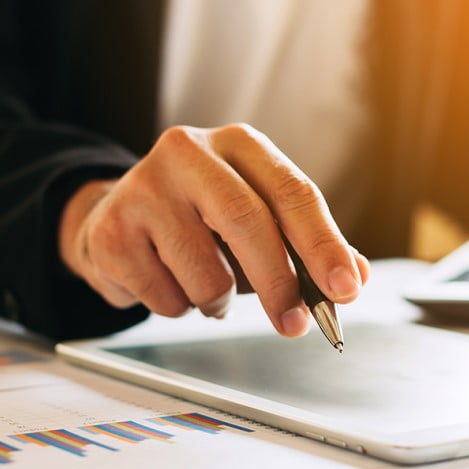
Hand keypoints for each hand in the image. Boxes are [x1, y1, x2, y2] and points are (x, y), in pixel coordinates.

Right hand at [58, 124, 370, 336]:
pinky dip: (179, 306)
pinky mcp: (112, 230)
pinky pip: (166, 296)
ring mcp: (144, 188)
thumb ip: (309, 247)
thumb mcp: (260, 220)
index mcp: (239, 144)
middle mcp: (189, 152)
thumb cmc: (202, 220)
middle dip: (281, 284)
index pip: (293, 192)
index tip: (346, 288)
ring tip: (209, 287)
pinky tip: (168, 281)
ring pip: (207, 273)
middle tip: (296, 324)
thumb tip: (355, 276)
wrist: (117, 218)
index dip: (324, 245)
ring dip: (220, 302)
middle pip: (248, 222)